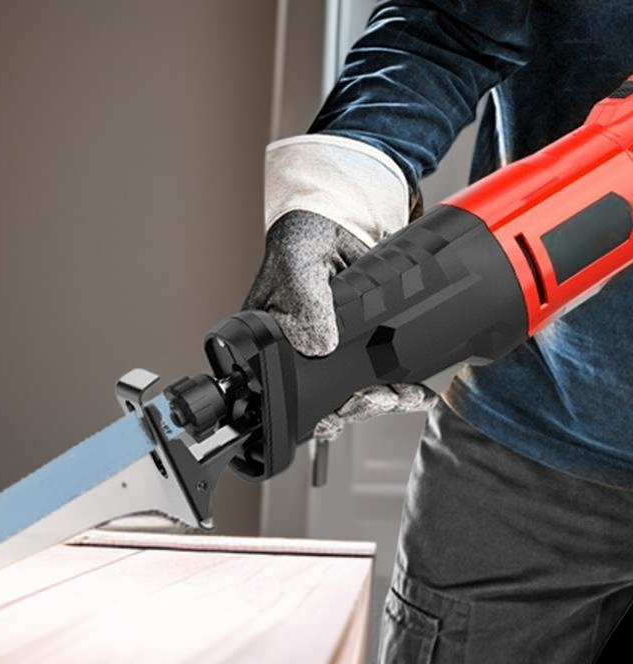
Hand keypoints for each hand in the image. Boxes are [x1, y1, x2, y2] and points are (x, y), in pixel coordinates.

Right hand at [244, 134, 436, 439]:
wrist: (344, 219)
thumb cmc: (305, 238)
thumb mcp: (297, 262)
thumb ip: (303, 300)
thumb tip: (318, 344)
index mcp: (273, 342)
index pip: (283, 390)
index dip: (308, 411)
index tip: (332, 418)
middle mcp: (302, 354)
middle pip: (326, 400)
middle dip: (353, 408)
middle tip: (371, 400)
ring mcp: (336, 353)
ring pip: (357, 393)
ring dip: (380, 402)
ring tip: (399, 397)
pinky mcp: (367, 346)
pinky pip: (382, 376)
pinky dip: (401, 389)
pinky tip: (414, 392)